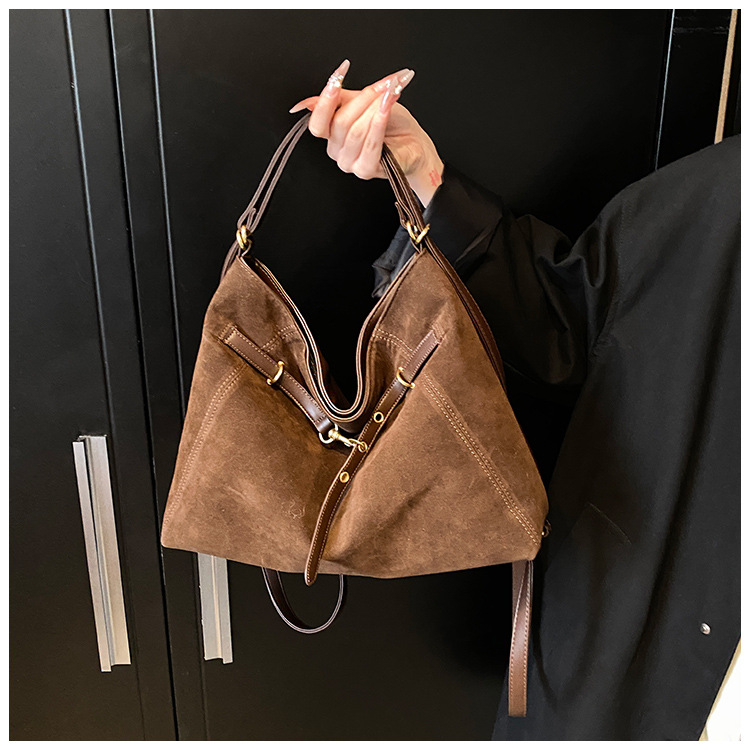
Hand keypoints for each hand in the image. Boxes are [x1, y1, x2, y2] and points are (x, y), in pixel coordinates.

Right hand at [288, 60, 443, 206]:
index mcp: (331, 135)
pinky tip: (386, 109)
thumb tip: (315, 95)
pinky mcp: (365, 170)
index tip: (340, 74)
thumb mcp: (365, 103)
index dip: (326, 98)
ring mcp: (350, 163)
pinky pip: (370, 144)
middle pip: (340, 121)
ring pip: (355, 131)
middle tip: (384, 85)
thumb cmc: (393, 124)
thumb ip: (341, 99)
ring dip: (374, 109)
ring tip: (390, 95)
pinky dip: (378, 123)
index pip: (318, 121)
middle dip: (363, 98)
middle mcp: (337, 151)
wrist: (415, 143)